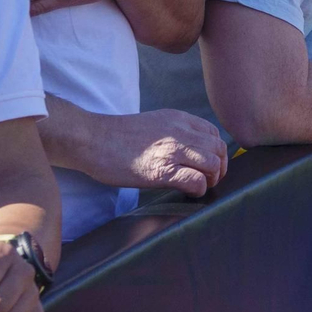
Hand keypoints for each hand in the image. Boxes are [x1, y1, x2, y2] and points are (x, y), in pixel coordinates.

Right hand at [85, 108, 227, 195]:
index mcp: (179, 119)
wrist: (92, 139)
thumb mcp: (155, 122)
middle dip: (219, 167)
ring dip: (211, 179)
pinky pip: (195, 180)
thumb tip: (191, 150)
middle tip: (208, 179)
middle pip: (218, 149)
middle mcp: (180, 132)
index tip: (208, 163)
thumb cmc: (117, 135)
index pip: (214, 133)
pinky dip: (198, 189)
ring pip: (213, 164)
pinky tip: (189, 192)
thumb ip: (176, 131)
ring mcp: (172, 151)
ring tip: (199, 186)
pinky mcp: (162, 171)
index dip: (216, 151)